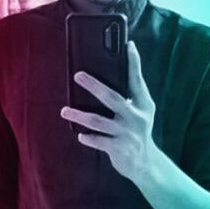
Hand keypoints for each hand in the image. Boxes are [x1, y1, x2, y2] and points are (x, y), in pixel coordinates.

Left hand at [60, 41, 156, 182]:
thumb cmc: (138, 131)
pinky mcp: (119, 148)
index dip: (134, 62)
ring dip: (79, 115)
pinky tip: (79, 135)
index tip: (128, 45)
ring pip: (98, 121)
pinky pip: (99, 141)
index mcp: (143, 104)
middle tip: (77, 75)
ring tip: (64, 111)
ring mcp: (126, 133)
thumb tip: (110, 72)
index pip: (137, 79)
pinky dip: (88, 138)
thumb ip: (132, 94)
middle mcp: (135, 116)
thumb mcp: (142, 111)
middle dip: (93, 85)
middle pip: (111, 97)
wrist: (145, 163)